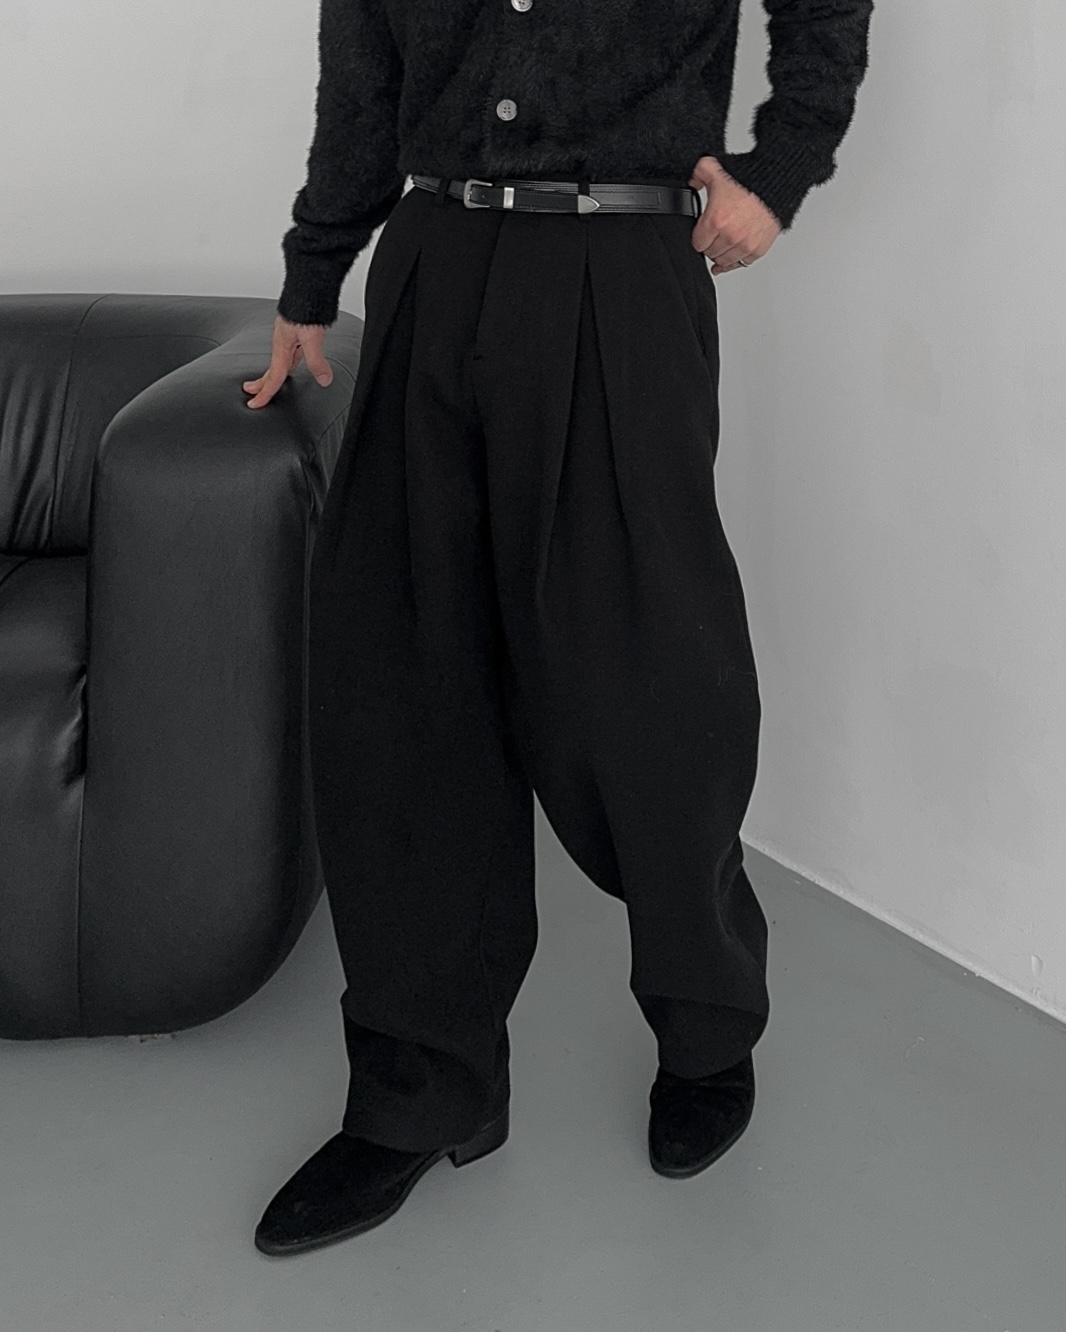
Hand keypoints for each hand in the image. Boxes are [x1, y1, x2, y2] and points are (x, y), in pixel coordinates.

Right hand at [243, 316, 332, 407]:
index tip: (255, 404)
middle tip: (252, 394)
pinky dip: (286, 362)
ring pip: (280, 361)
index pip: (274, 376)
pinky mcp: (296, 331)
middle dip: (263, 384)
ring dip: (274, 373)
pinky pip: (288, 352)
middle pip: (272, 369)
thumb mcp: (313, 337)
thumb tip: (324, 379)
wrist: (308, 286)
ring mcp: (288, 337)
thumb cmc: (306, 307)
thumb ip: (317, 360)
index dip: (266, 393)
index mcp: (282, 346)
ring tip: (270, 382)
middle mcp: (282, 342)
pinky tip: (293, 360)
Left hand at [687, 156, 781, 273]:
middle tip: (713, 237)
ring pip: (725, 261)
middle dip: (710, 245)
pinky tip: (735, 253)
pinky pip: (743, 262)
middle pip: (711, 253)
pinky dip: (739, 258)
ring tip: (724, 245)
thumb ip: (699, 173)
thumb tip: (691, 181)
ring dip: (723, 254)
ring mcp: (745, 245)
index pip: (698, 243)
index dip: (698, 237)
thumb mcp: (716, 169)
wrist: (777, 182)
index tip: (702, 233)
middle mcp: (730, 236)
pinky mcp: (758, 249)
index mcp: (716, 220)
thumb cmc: (751, 179)